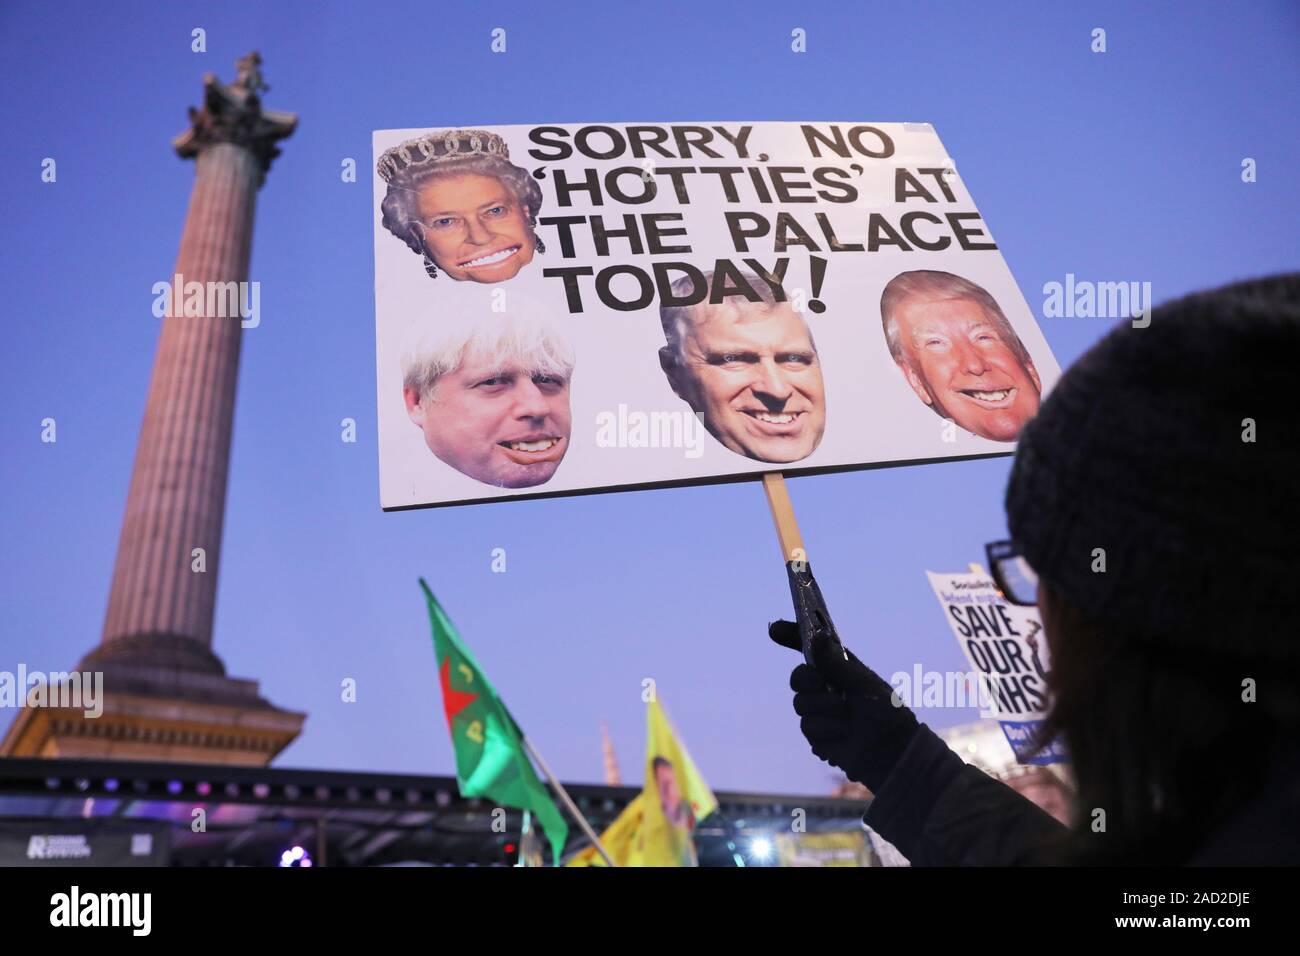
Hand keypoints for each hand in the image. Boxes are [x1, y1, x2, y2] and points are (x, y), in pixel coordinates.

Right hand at [769, 619, 919, 790]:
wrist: (892, 752)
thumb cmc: (885, 713)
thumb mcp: (864, 684)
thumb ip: (836, 663)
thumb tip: (816, 637)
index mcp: (838, 668)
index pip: (810, 648)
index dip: (790, 636)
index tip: (775, 629)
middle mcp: (825, 687)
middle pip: (797, 678)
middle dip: (808, 681)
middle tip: (822, 685)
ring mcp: (819, 711)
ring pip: (801, 704)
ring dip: (826, 711)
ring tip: (849, 719)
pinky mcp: (817, 734)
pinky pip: (809, 727)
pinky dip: (829, 730)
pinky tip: (844, 735)